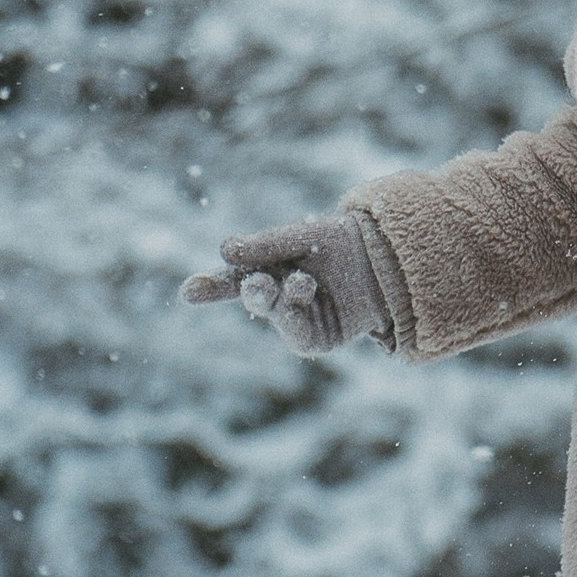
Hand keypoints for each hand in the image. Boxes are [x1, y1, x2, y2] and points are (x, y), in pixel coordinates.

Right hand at [181, 213, 390, 353]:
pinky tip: (304, 289)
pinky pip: (295, 333)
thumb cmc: (343, 243)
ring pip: (273, 314)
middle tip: (255, 282)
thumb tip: (225, 250)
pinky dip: (296, 312)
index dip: (209, 286)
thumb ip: (267, 245)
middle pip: (251, 297)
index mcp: (268, 270)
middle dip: (251, 290)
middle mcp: (277, 297)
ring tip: (300, 280)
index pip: (233, 279)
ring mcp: (295, 320)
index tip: (188, 291)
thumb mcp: (304, 236)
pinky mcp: (315, 341)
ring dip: (280, 298)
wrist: (388, 257)